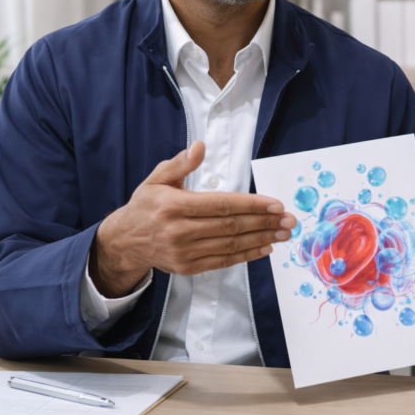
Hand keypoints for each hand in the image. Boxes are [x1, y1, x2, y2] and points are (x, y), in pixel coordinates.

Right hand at [90, 141, 296, 297]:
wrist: (125, 241)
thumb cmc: (146, 206)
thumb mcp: (157, 178)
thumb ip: (180, 164)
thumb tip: (200, 146)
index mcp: (174, 205)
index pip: (221, 205)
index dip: (251, 205)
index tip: (275, 204)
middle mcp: (180, 231)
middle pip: (230, 226)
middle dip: (264, 223)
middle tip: (289, 220)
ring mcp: (184, 252)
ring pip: (230, 245)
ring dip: (261, 239)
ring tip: (283, 233)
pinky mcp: (188, 267)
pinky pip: (223, 261)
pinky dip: (246, 255)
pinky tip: (265, 248)